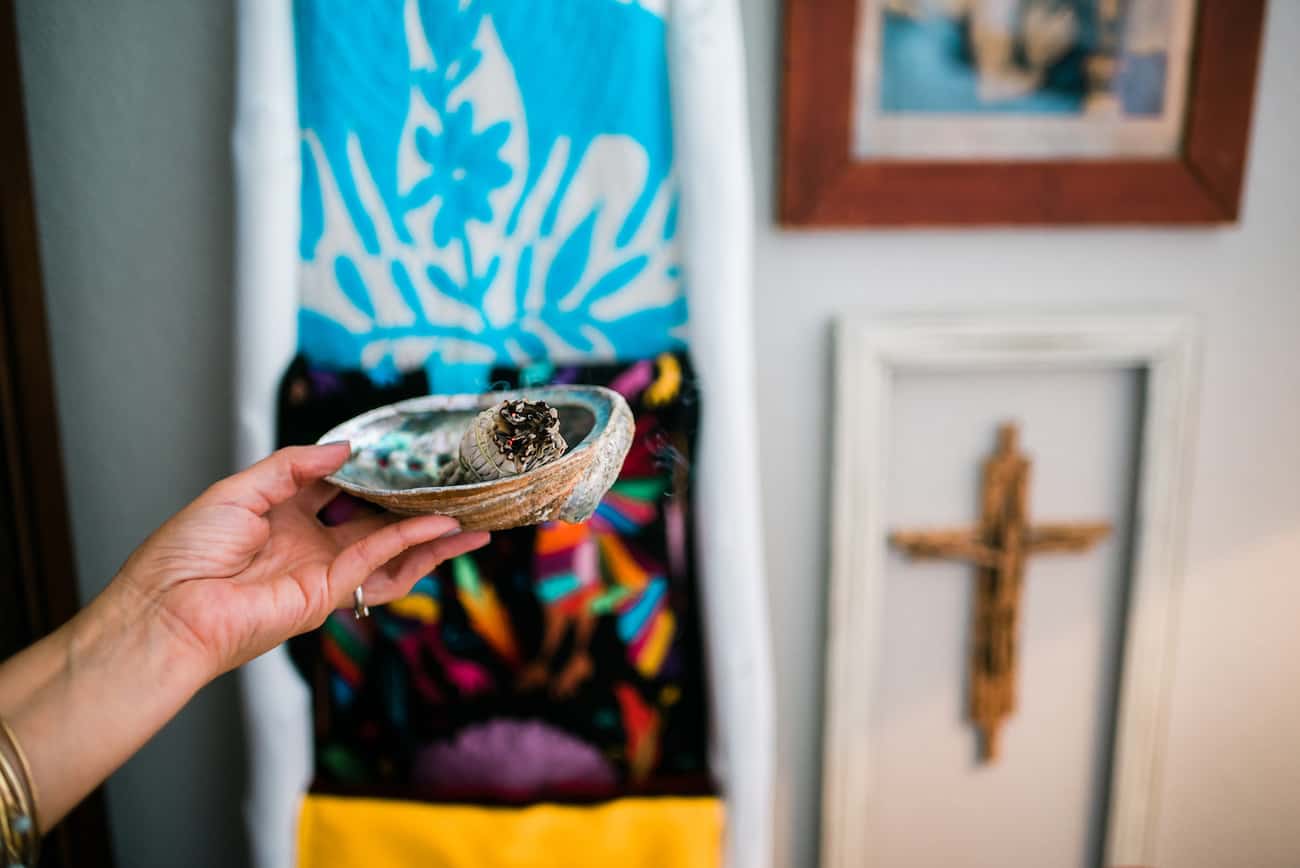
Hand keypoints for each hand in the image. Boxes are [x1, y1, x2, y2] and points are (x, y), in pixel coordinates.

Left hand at [106, 442, 489, 679]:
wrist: (169, 609)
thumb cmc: (186, 552)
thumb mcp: (241, 489)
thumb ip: (294, 466)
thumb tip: (346, 449)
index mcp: (282, 515)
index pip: (339, 488)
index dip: (372, 471)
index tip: (404, 454)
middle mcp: (309, 543)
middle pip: (375, 521)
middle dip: (414, 506)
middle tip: (452, 488)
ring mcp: (323, 571)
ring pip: (391, 550)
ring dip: (431, 536)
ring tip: (471, 518)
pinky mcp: (329, 596)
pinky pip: (379, 562)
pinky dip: (412, 544)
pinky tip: (441, 526)